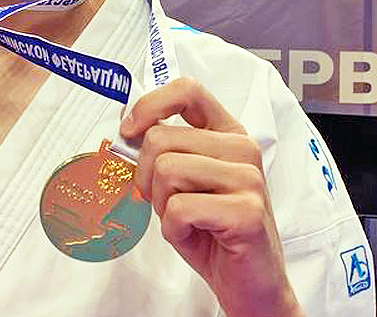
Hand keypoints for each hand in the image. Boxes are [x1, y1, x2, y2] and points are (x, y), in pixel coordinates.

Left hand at [120, 78, 302, 316]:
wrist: (249, 285)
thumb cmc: (213, 233)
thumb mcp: (184, 184)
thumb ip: (164, 152)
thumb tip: (127, 128)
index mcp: (228, 134)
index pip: (188, 91)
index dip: (150, 104)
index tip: (129, 129)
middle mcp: (242, 149)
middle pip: (162, 138)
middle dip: (146, 175)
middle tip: (165, 202)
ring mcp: (248, 179)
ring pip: (167, 169)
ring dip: (162, 205)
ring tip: (186, 220)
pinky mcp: (246, 212)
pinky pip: (180, 208)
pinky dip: (174, 229)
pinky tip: (197, 235)